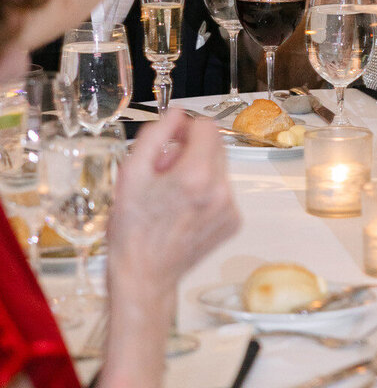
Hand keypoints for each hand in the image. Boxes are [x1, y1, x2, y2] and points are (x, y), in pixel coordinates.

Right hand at [106, 113, 238, 306]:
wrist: (144, 274)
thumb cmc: (132, 227)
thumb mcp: (131, 173)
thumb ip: (156, 135)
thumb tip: (177, 113)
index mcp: (197, 175)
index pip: (207, 126)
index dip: (185, 128)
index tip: (170, 141)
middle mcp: (221, 190)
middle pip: (215, 146)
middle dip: (190, 151)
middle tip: (164, 173)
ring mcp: (231, 208)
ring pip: (219, 169)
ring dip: (198, 172)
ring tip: (172, 196)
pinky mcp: (234, 222)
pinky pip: (223, 191)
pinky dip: (206, 193)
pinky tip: (184, 210)